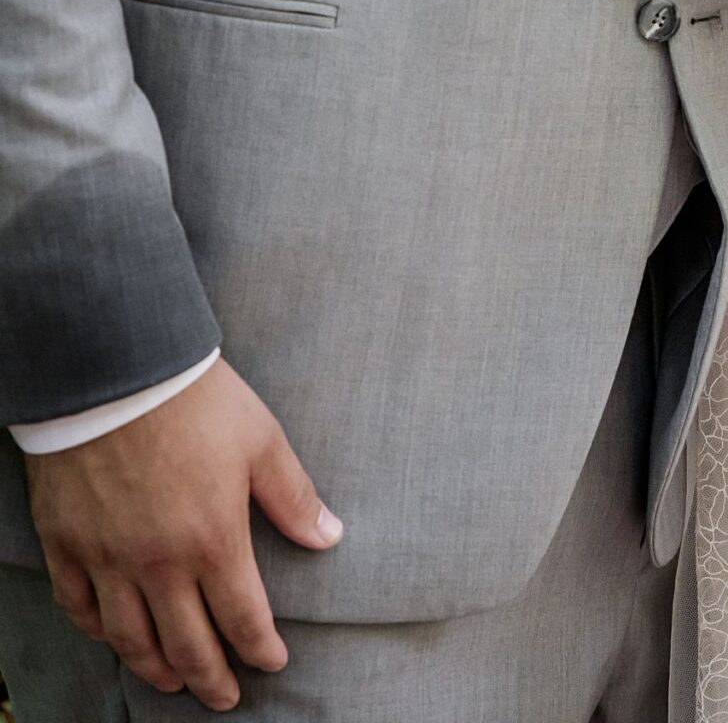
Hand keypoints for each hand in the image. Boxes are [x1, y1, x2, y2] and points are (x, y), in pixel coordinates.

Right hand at [26, 359, 341, 710]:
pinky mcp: (68, 544)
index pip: (242, 618)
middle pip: (186, 645)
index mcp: (213, 540)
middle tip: (224, 697)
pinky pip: (78, 607)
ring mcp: (107, 559)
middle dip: (211, 679)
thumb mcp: (261, 439)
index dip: (260, 649)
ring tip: (173, 680)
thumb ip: (293, 496)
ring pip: (129, 639)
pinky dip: (96, 632)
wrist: (116, 368)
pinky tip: (111, 636)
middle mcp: (158, 564)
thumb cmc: (196, 399)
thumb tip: (330, 536)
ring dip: (154, 668)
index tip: (273, 662)